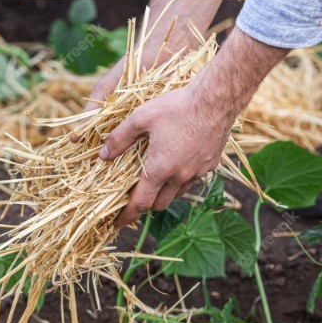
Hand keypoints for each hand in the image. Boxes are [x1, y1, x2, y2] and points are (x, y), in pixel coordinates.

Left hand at [100, 82, 235, 226]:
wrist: (217, 99)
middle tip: (133, 198)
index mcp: (160, 169)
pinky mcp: (211, 164)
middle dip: (144, 205)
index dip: (127, 216)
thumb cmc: (176, 106)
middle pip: (159, 204)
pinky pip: (192, 180)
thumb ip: (120, 139)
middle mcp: (180, 176)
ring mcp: (198, 172)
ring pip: (177, 193)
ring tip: (154, 180)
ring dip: (163, 193)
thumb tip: (103, 156)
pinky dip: (180, 179)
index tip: (117, 223)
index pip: (140, 203)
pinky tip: (176, 164)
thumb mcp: (140, 117)